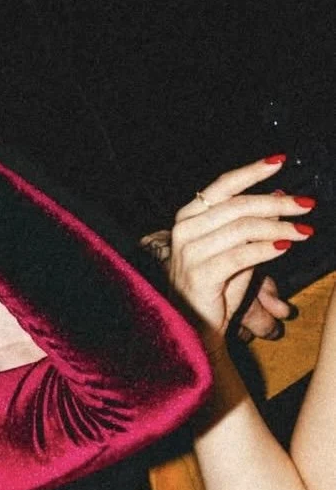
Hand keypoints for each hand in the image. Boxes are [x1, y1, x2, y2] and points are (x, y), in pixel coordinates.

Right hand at [168, 158, 313, 345]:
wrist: (194, 327)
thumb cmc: (214, 288)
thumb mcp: (233, 248)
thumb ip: (250, 223)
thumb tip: (278, 195)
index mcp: (188, 218)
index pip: (223, 186)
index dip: (252, 172)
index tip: (280, 162)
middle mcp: (184, 232)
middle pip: (238, 205)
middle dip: (277, 204)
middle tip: (305, 205)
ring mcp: (189, 254)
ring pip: (243, 228)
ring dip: (279, 228)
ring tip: (303, 231)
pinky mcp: (200, 275)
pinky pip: (242, 255)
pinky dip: (267, 249)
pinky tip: (285, 248)